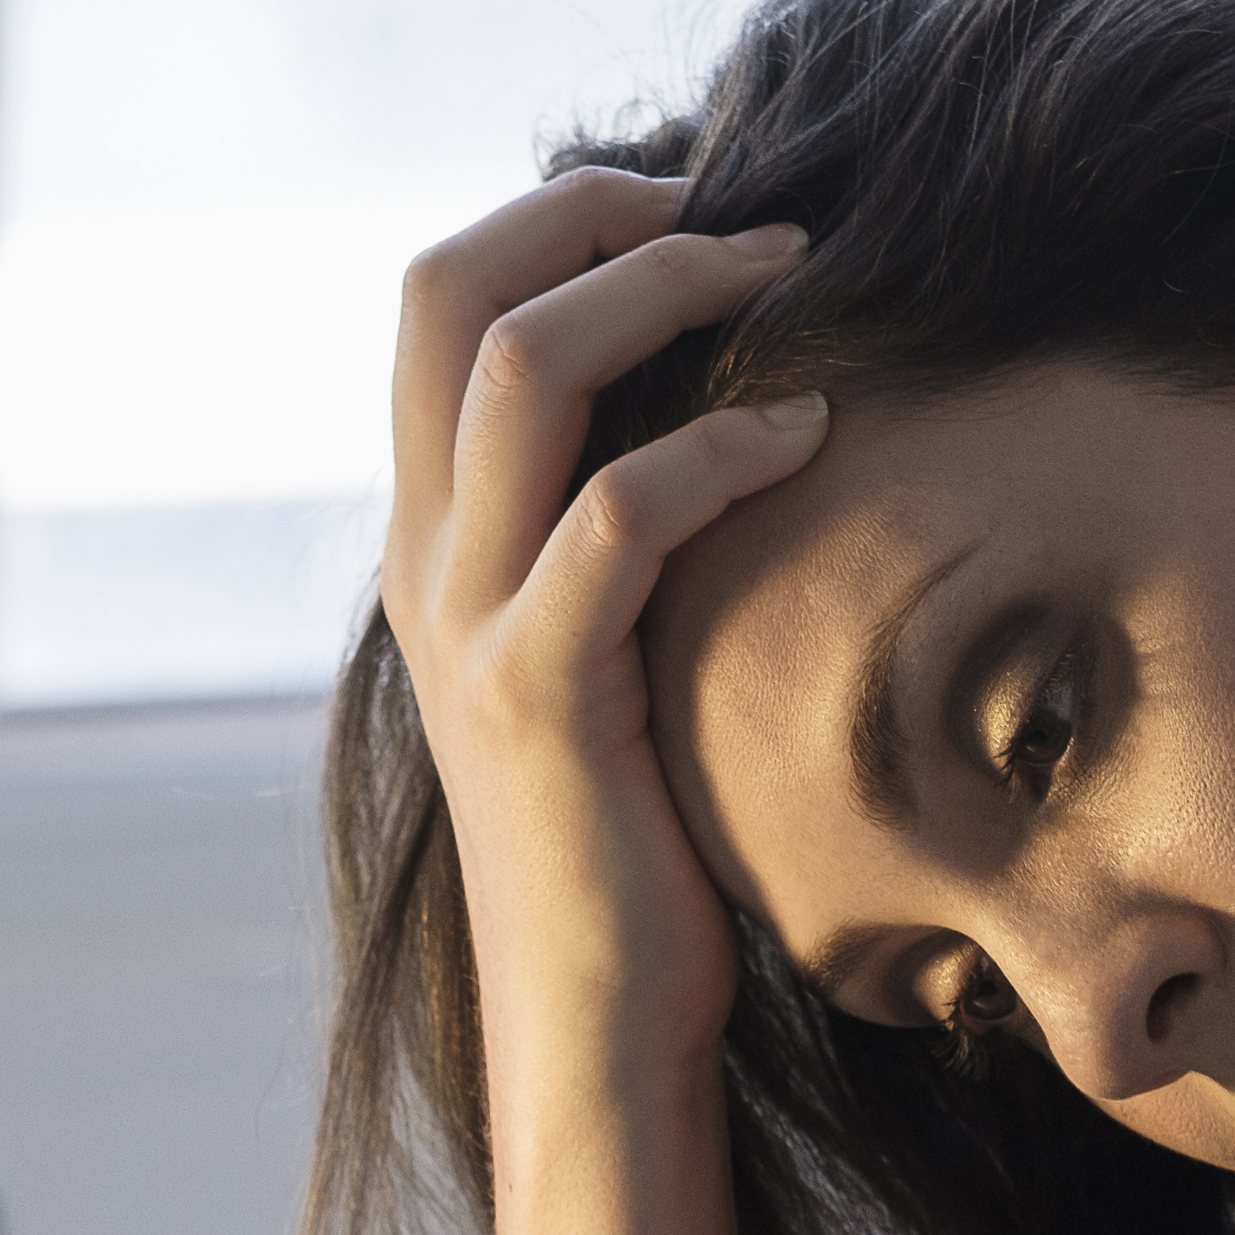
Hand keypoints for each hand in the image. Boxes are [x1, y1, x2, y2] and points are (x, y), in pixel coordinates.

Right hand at [385, 169, 829, 1122]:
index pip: (439, 301)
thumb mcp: (618, 660)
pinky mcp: (542, 694)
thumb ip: (624, 546)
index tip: (693, 208)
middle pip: (445, 292)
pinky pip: (619, 516)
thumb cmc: (640, 849)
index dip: (557, 217)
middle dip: (593, 211)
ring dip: (663, 290)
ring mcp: (471, 623)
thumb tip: (736, 423)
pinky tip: (808, 436)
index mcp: (435, 540)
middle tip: (740, 208)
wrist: (596, 1027)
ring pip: (519, 371)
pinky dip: (721, 447)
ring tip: (787, 276)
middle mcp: (427, 561)